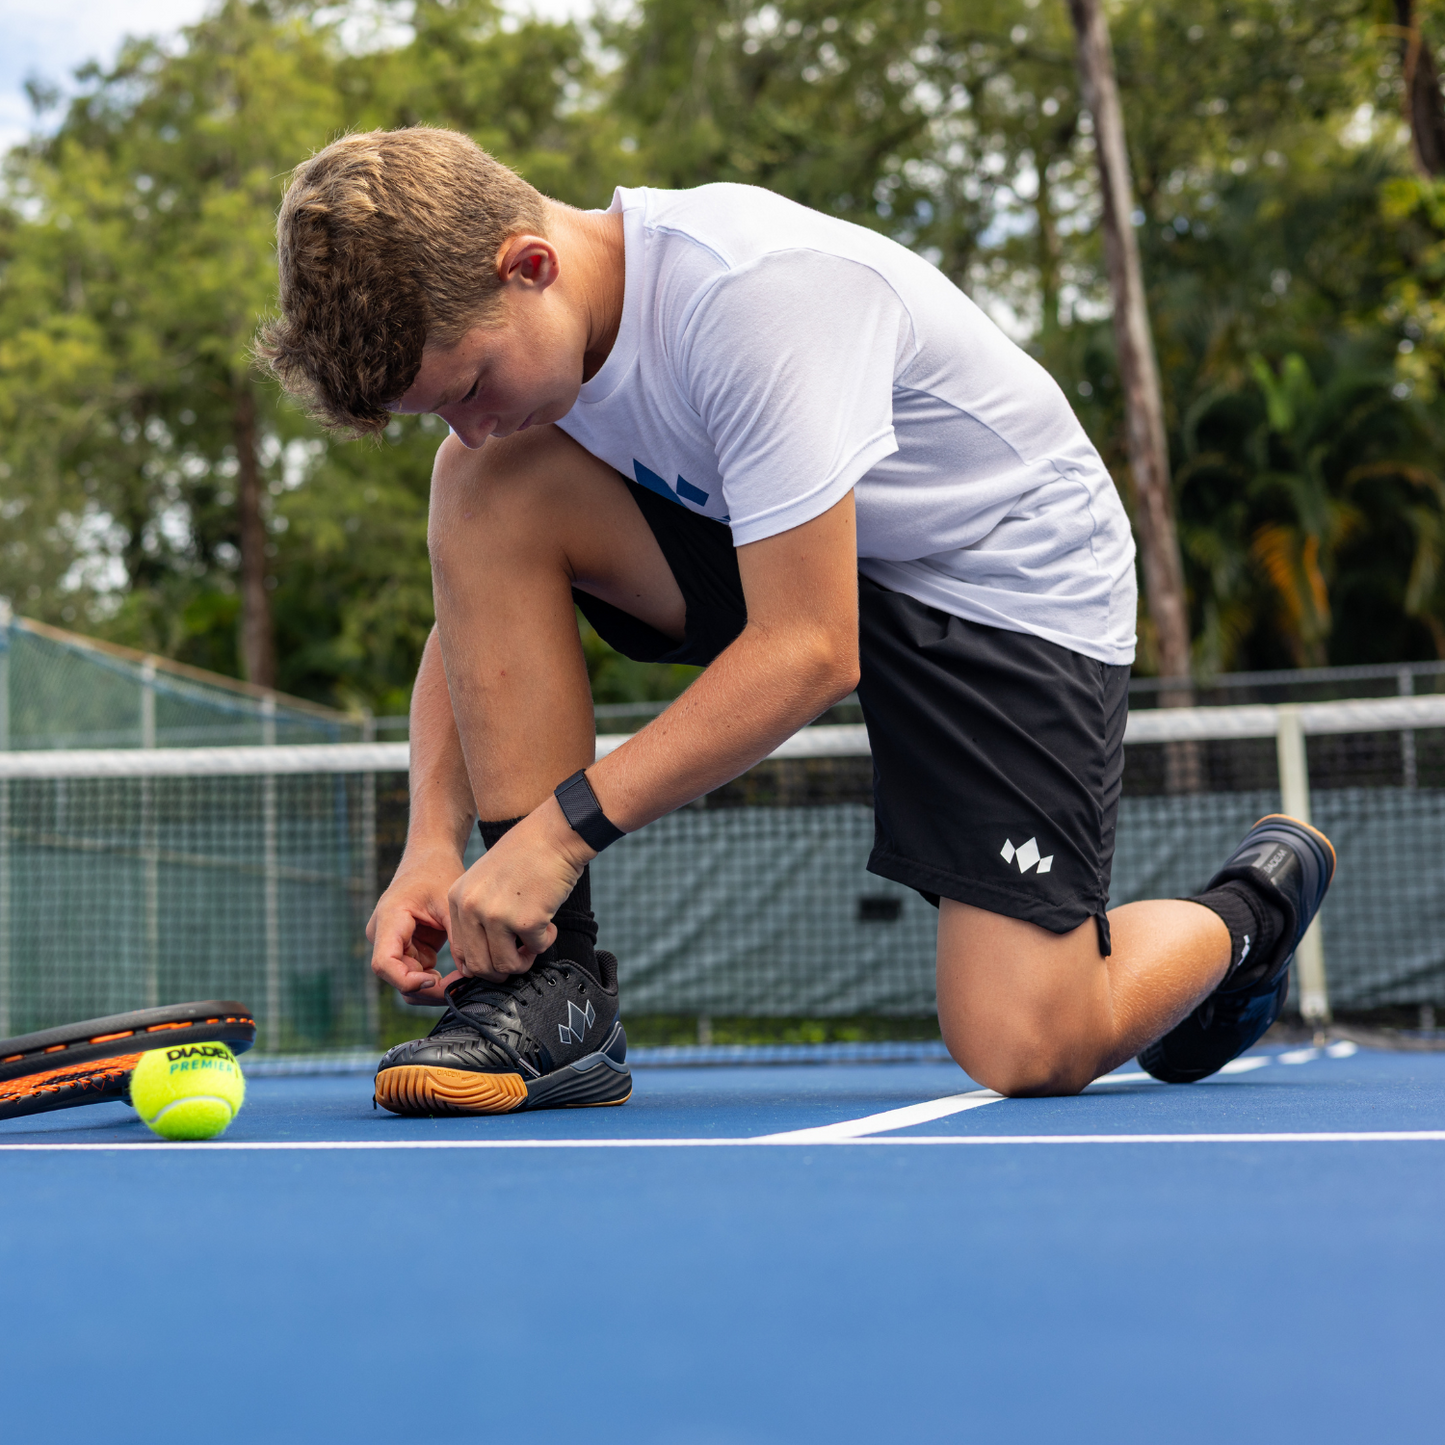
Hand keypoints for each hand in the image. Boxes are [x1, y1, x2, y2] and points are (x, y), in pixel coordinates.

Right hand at [367, 848, 466, 1003]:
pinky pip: (417, 975)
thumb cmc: (438, 873)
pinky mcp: (407, 949)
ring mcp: (393, 945)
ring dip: (433, 988)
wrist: (431, 858)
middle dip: (428, 989)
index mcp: (388, 920)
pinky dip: (437, 981)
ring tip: (464, 980)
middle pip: (397, 978)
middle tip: (463, 986)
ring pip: (407, 982)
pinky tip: (461, 974)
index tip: (437, 979)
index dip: (408, 980)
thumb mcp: (451, 902)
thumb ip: (458, 938)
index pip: (384, 964)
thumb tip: (469, 975)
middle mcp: (383, 936)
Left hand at [447, 799, 593, 980]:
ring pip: (505, 965)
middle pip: (479, 966)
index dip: (483, 962)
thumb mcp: (486, 882)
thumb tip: (483, 961)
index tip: (501, 956)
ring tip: (536, 939)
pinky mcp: (525, 919)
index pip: (460, 952)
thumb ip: (477, 916)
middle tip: (521, 957)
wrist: (554, 834)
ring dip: (525, 959)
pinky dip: (547, 941)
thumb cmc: (526, 857)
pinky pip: (536, 949)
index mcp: (457, 898)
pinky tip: (550, 922)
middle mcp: (471, 908)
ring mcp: (496, 915)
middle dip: (503, 969)